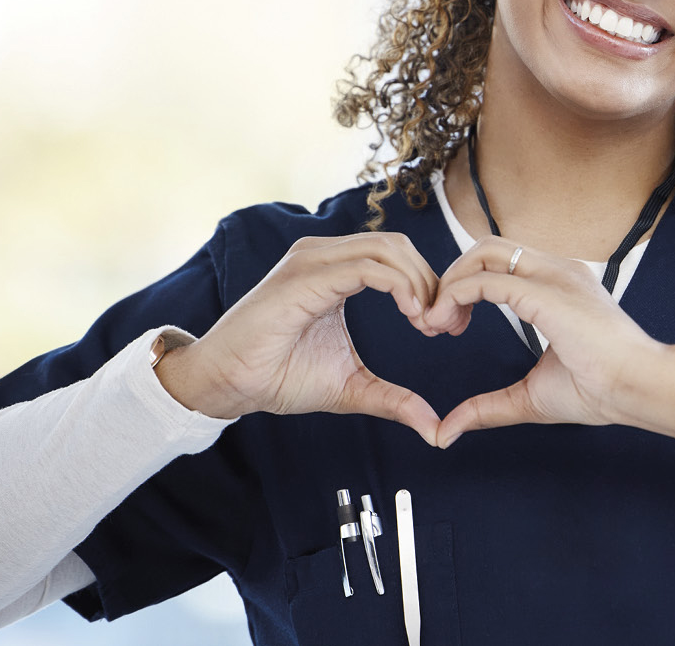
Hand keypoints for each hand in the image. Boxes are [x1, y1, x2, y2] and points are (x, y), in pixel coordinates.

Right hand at [157, 233, 442, 444]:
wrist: (226, 384)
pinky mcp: (305, 277)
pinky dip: (399, 285)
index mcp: (336, 270)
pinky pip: (365, 267)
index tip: (448, 326)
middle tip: (446, 325)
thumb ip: (394, 399)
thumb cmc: (278, 376)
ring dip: (420, 283)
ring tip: (429, 322)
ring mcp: (313, 261)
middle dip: (433, 282)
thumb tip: (435, 429)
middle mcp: (325, 255)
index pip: (398, 257)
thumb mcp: (351, 388)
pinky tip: (413, 314)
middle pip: (399, 246)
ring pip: (387, 249)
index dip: (431, 285)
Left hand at [424, 237, 663, 446]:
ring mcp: (553, 275)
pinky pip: (488, 279)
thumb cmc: (600, 391)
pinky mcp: (545, 292)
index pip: (500, 262)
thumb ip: (488, 408)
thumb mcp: (530, 397)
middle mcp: (556, 269)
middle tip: (437, 322)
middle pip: (486, 247)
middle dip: (452, 278)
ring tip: (438, 322)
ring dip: (451, 283)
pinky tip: (447, 322)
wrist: (637, 388)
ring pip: (484, 252)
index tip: (450, 325)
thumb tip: (446, 432)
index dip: (465, 287)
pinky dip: (458, 295)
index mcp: (558, 284)